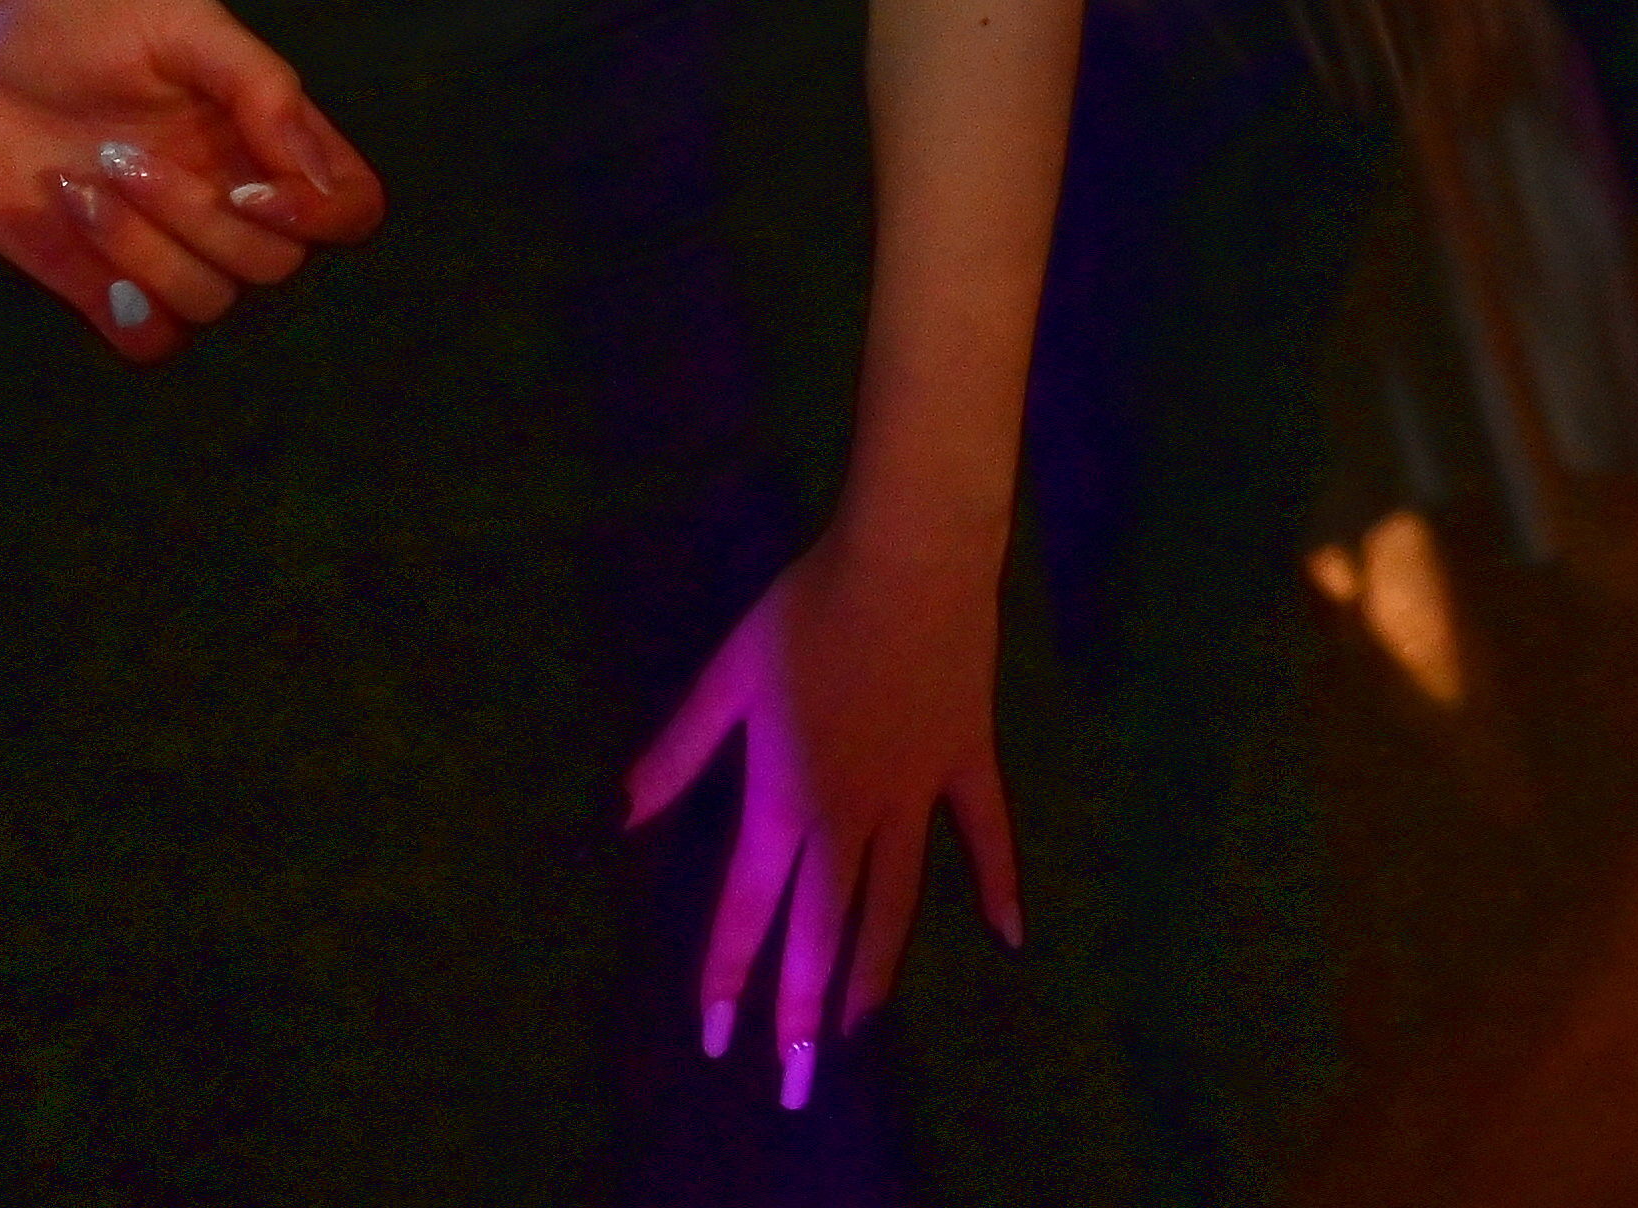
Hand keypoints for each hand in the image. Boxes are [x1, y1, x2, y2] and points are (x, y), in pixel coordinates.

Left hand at [0, 0, 384, 366]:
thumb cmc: (68, 21)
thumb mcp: (180, 23)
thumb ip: (260, 85)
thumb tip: (315, 175)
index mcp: (262, 135)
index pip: (350, 206)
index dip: (324, 213)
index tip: (253, 184)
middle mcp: (226, 198)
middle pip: (279, 262)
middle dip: (202, 217)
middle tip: (124, 155)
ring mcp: (159, 249)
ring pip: (211, 301)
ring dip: (145, 248)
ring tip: (81, 183)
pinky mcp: (92, 287)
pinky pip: (153, 340)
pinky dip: (129, 308)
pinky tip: (81, 244)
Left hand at [622, 512, 1020, 1114]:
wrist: (910, 558)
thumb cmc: (808, 609)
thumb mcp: (728, 677)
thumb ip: (680, 751)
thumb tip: (626, 814)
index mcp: (785, 800)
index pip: (749, 909)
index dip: (729, 975)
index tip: (717, 1037)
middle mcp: (850, 816)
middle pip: (823, 930)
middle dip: (802, 1009)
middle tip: (794, 1079)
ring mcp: (915, 795)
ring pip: (894, 902)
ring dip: (874, 971)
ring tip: (858, 1028)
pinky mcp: (966, 762)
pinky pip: (985, 834)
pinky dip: (999, 884)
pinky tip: (1012, 936)